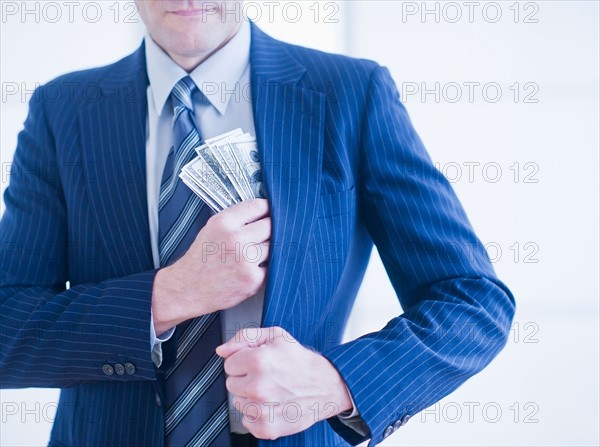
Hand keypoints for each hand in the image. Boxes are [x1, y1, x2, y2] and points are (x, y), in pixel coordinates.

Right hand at [152, 199, 270, 334]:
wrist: (187, 289)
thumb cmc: (201, 258)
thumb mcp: (212, 228)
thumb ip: (236, 219)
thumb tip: (264, 212)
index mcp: (224, 223)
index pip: (258, 206)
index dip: (268, 209)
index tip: (271, 212)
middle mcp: (235, 239)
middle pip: (270, 225)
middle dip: (272, 229)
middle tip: (267, 235)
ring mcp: (246, 260)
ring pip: (274, 246)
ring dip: (270, 249)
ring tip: (256, 253)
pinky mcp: (253, 279)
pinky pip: (271, 267)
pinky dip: (266, 267)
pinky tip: (253, 268)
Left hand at [216, 327, 352, 439]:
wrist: (325, 385)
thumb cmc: (301, 361)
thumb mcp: (276, 336)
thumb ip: (245, 337)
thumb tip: (222, 350)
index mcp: (258, 361)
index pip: (229, 363)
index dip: (243, 361)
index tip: (256, 362)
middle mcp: (258, 386)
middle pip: (231, 383)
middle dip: (245, 378)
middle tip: (266, 375)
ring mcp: (261, 409)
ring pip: (238, 402)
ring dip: (250, 397)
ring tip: (271, 389)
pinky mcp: (267, 427)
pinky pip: (246, 421)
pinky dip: (256, 415)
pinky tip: (271, 404)